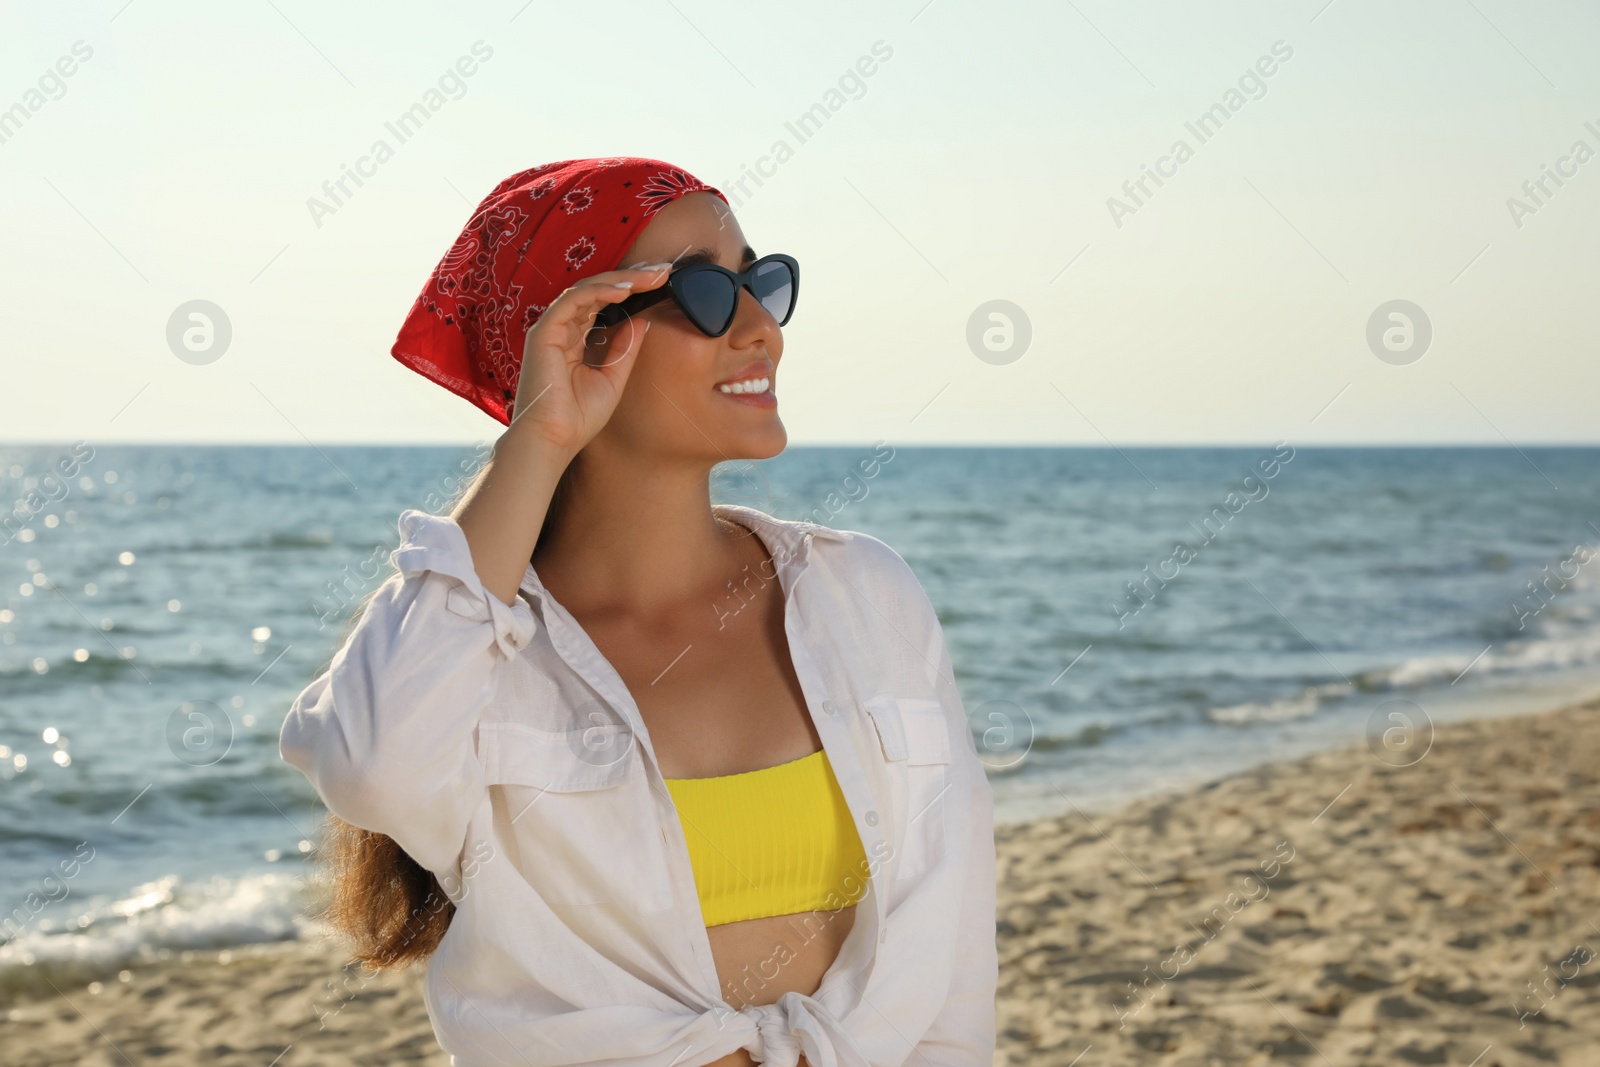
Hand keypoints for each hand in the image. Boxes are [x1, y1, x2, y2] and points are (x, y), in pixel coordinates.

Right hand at [507, 262, 672, 453]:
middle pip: (598, 291)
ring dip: (621, 279)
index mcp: (575, 340)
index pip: (604, 304)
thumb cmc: (578, 418)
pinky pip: (573, 300)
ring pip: (587, 289)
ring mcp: (551, 329)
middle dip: (632, 278)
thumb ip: (625, 349)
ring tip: (651, 276)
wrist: (553, 441)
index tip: (662, 283)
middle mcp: (561, 330)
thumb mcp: (613, 378)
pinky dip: (600, 291)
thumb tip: (643, 321)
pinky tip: (626, 290)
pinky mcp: (544, 332)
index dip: (632, 290)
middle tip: (664, 270)